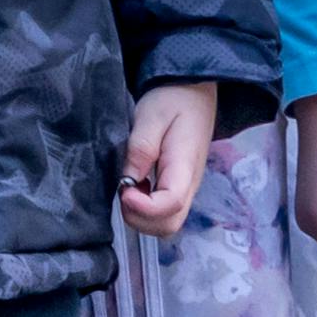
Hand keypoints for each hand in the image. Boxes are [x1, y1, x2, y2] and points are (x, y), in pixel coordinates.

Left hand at [120, 81, 217, 237]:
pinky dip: (145, 209)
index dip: (143, 207)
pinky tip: (136, 186)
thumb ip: (141, 149)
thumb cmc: (173, 99)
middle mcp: (190, 184)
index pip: (171, 204)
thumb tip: (127, 180)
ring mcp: (186, 188)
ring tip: (129, 187)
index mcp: (185, 166)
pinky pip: (165, 212)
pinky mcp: (179, 186)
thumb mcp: (151, 116)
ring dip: (141, 216)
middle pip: (169, 224)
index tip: (123, 190)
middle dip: (139, 219)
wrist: (193, 91)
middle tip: (122, 192)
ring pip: (167, 223)